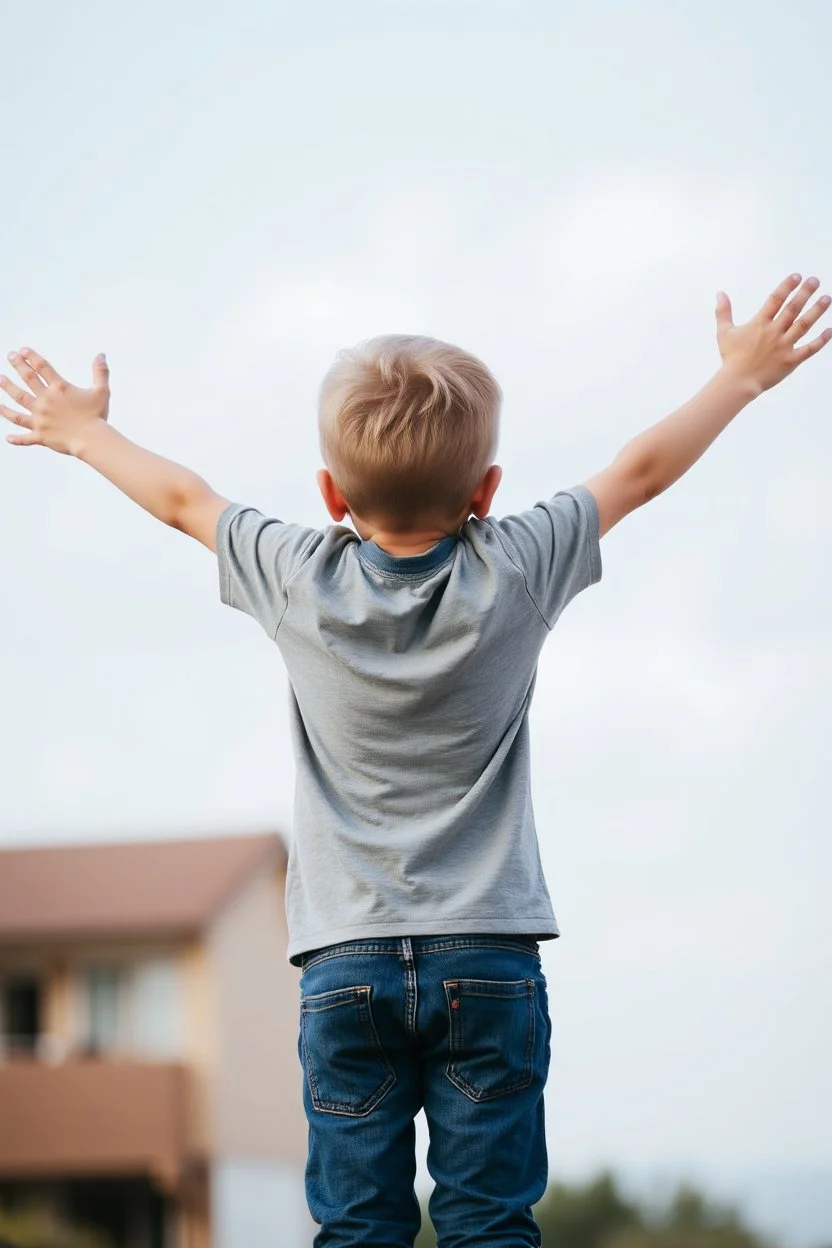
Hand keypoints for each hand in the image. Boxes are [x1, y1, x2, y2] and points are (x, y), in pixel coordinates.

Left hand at [0, 348, 109, 455]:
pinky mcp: (40, 435)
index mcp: (59, 389)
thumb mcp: (101, 391)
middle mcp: (45, 401)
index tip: (23, 350)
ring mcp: (40, 418)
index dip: (32, 357)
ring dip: (8, 390)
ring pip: (19, 402)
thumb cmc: (97, 416)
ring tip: (1, 381)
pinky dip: (16, 439)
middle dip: (18, 365)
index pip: (42, 367)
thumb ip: (100, 372)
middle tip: (10, 356)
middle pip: (28, 379)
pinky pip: (25, 437)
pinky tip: (7, 438)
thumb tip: (101, 355)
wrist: (91, 440)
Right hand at [716, 273, 830, 395]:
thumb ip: (723, 312)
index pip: (776, 299)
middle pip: (793, 308)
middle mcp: (774, 332)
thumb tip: (720, 294)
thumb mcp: (724, 332)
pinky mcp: (791, 361)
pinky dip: (821, 340)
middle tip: (815, 280)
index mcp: (759, 324)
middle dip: (805, 292)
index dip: (787, 286)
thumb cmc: (731, 358)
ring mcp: (784, 346)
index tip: (797, 276)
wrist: (738, 382)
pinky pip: (809, 349)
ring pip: (804, 325)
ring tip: (826, 298)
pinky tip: (829, 330)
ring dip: (816, 310)